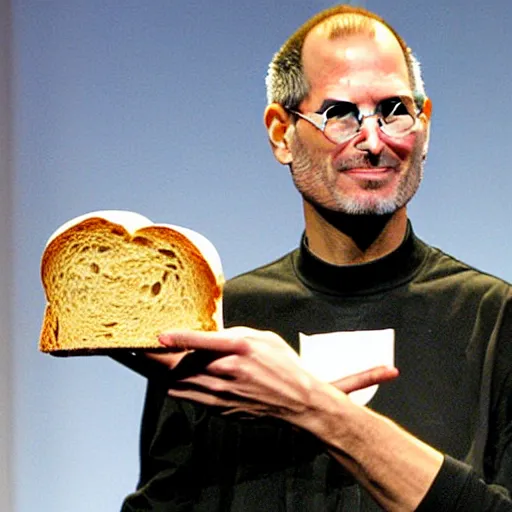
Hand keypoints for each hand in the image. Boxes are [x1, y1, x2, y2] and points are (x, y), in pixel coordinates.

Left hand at [157, 327, 397, 420]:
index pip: (201, 342)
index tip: (157, 335)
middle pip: (180, 366)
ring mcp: (221, 394)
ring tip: (137, 360)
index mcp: (238, 349)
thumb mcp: (262, 337)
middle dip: (151, 358)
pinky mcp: (219, 408)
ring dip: (156, 373)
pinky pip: (188, 396)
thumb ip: (232, 335)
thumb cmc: (283, 365)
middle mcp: (226, 372)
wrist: (298, 402)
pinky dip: (173, 385)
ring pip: (177, 384)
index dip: (176, 338)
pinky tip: (165, 377)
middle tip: (128, 348)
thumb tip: (207, 334)